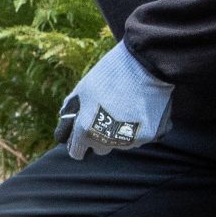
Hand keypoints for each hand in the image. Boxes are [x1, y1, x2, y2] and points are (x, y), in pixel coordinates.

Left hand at [55, 41, 172, 159]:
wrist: (144, 64)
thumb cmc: (108, 74)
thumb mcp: (82, 89)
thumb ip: (71, 111)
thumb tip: (65, 125)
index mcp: (85, 130)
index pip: (76, 152)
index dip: (77, 143)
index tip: (82, 135)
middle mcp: (106, 140)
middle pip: (99, 149)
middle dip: (99, 137)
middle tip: (106, 116)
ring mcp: (129, 140)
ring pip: (120, 144)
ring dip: (119, 133)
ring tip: (125, 109)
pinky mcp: (149, 136)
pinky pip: (139, 137)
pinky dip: (139, 128)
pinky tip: (140, 110)